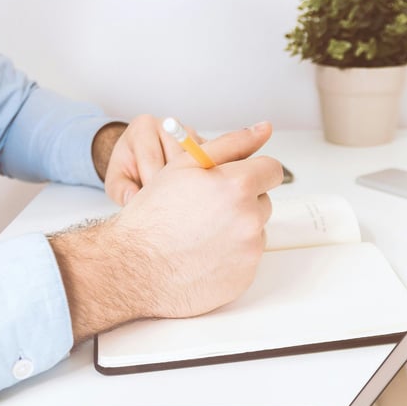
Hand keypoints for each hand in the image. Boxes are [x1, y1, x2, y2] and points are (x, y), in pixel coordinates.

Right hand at [50, 121, 282, 343]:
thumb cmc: (153, 215)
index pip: (272, 170)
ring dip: (237, 229)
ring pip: (256, 230)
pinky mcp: (245, 277)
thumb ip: (231, 144)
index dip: (252, 172)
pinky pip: (248, 259)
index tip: (237, 179)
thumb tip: (264, 129)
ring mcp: (249, 251)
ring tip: (201, 234)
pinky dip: (231, 256)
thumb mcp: (185, 165)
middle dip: (242, 202)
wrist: (134, 267)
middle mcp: (249, 219)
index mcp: (237, 185)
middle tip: (206, 209)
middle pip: (263, 201)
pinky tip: (203, 255)